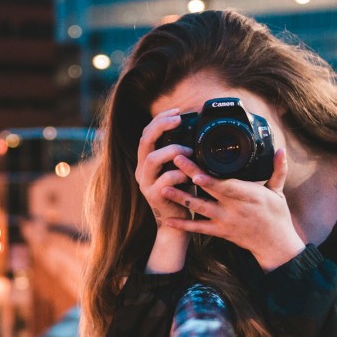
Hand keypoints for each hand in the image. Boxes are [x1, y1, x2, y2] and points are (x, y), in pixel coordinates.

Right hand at [134, 108, 194, 228]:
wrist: (176, 224)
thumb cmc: (181, 194)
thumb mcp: (180, 169)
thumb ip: (181, 154)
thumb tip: (195, 132)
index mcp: (146, 161)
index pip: (146, 133)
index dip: (160, 119)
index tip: (177, 112)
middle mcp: (141, 170)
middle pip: (144, 141)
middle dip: (161, 126)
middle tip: (178, 119)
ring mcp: (145, 183)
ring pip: (152, 159)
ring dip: (173, 151)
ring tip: (189, 151)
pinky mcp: (153, 196)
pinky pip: (165, 180)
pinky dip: (180, 174)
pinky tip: (191, 175)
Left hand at [160, 148, 305, 271]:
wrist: (274, 245)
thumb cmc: (276, 216)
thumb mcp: (278, 192)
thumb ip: (278, 170)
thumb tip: (281, 150)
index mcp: (249, 196)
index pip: (227, 186)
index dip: (211, 180)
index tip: (196, 170)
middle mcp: (234, 208)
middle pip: (209, 190)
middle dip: (190, 175)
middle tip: (175, 160)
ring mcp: (225, 221)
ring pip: (199, 208)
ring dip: (181, 198)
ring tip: (163, 187)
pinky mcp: (219, 231)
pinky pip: (198, 228)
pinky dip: (183, 224)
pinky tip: (168, 220)